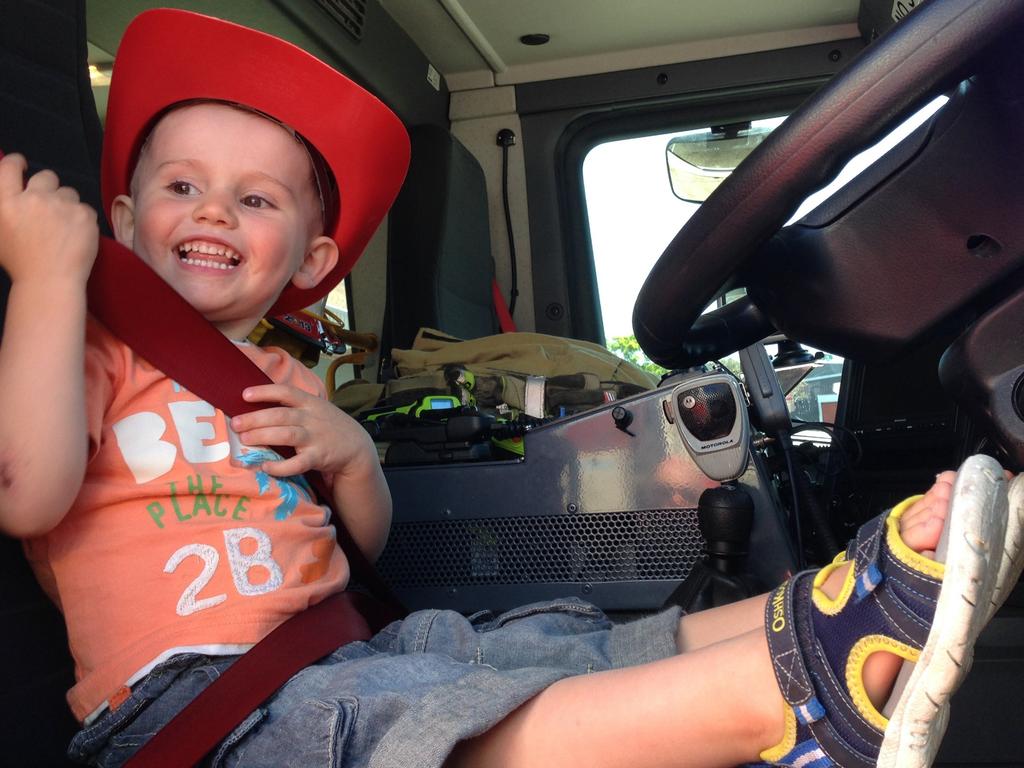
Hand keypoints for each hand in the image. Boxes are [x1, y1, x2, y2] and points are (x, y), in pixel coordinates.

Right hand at [0, 153, 98, 285]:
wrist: (50, 282)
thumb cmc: (21, 263)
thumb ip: (4, 207)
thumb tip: (11, 192)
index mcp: (7, 202)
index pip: (9, 167)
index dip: (17, 162)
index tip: (22, 163)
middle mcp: (34, 199)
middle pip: (46, 176)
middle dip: (49, 187)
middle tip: (50, 206)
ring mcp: (61, 206)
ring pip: (69, 192)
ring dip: (67, 204)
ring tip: (63, 228)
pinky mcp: (84, 215)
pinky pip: (86, 209)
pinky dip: (83, 220)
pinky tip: (75, 236)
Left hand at [230, 383, 377, 478]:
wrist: (356, 447)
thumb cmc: (328, 427)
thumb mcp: (316, 409)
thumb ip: (293, 406)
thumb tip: (257, 407)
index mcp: (309, 403)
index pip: (286, 392)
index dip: (265, 392)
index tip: (245, 395)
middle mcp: (311, 418)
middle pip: (280, 415)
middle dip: (255, 418)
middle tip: (235, 424)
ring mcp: (315, 438)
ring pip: (286, 435)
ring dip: (263, 436)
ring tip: (245, 439)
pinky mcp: (318, 457)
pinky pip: (297, 463)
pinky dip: (281, 466)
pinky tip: (266, 466)